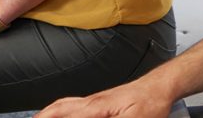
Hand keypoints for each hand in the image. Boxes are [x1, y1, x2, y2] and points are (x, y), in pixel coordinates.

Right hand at [36, 83, 178, 117]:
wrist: (160, 88)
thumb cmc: (151, 103)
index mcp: (96, 107)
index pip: (63, 115)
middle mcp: (92, 101)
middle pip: (59, 107)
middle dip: (42, 116)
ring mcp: (96, 100)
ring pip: (65, 104)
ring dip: (49, 112)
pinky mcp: (102, 101)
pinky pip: (74, 104)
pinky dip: (61, 109)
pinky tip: (64, 114)